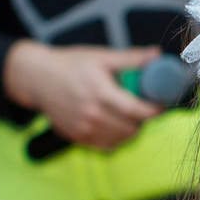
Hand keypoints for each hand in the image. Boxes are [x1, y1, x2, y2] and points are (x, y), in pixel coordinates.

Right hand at [4, 41, 159, 148]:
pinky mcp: (78, 138)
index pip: (133, 109)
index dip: (152, 111)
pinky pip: (108, 145)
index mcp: (98, 91)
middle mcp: (90, 113)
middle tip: (147, 108)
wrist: (38, 79)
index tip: (161, 106)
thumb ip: (130, 59)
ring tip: (133, 116)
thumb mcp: (101, 57)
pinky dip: (118, 138)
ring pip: (121, 139)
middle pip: (131, 127)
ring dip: (133, 130)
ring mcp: (83, 128)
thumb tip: (156, 54)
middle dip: (144, 119)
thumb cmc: (71, 65)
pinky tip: (118, 125)